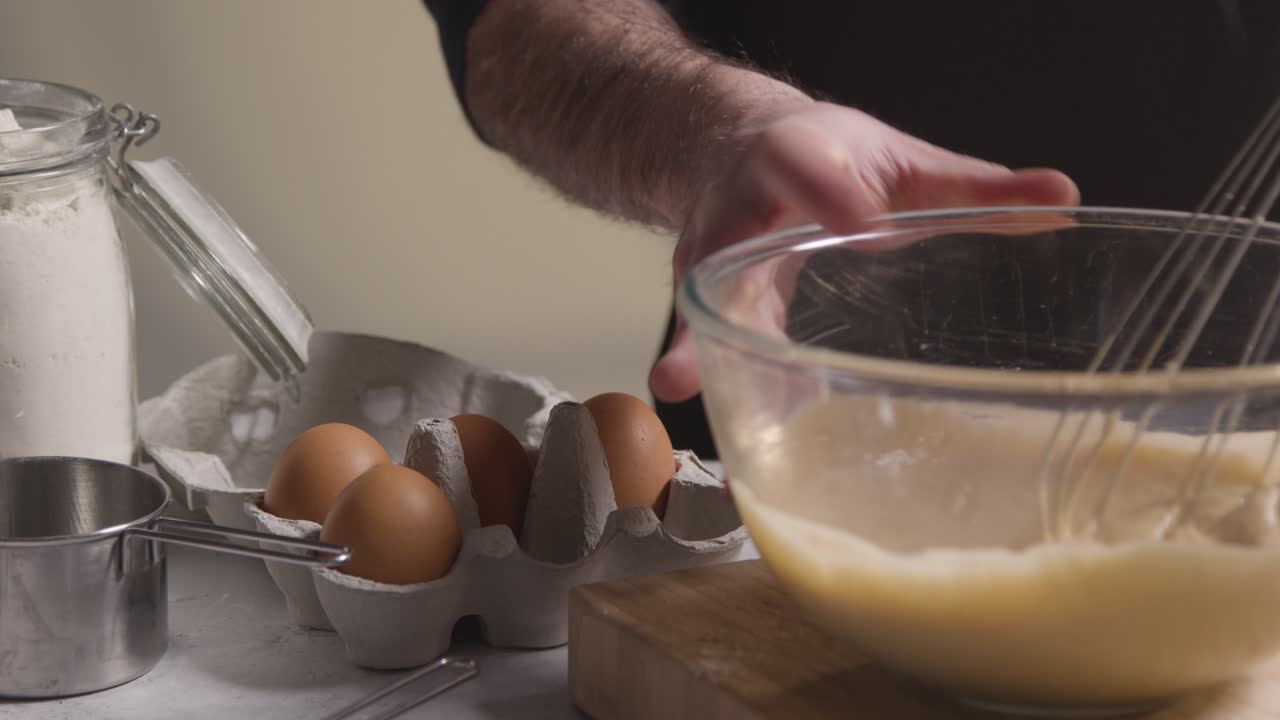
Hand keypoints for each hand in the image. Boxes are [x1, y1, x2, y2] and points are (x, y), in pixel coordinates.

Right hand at [648, 102, 1080, 402]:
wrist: (740, 149)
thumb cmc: (831, 156)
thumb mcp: (902, 160)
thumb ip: (977, 186)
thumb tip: (1065, 196)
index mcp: (794, 154)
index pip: (807, 165)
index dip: (828, 190)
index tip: (861, 223)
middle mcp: (739, 205)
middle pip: (724, 243)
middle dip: (724, 288)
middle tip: (725, 321)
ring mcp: (713, 254)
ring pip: (702, 300)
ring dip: (696, 346)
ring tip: (684, 388)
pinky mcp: (713, 298)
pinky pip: (714, 338)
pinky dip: (723, 379)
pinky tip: (748, 432)